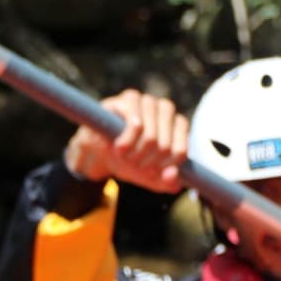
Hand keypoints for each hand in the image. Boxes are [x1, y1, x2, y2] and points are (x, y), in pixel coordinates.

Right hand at [63, 89, 187, 193]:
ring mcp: (148, 102)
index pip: (181, 150)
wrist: (99, 151)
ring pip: (151, 135)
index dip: (165, 167)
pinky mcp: (129, 99)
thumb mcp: (149, 177)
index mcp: (177, 126)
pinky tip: (120, 147)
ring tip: (125, 157)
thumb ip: (166, 182)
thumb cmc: (129, 160)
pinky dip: (128, 141)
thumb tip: (174, 177)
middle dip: (148, 163)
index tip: (152, 174)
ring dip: (136, 153)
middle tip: (134, 166)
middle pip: (165, 145)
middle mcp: (165, 110)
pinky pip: (136, 123)